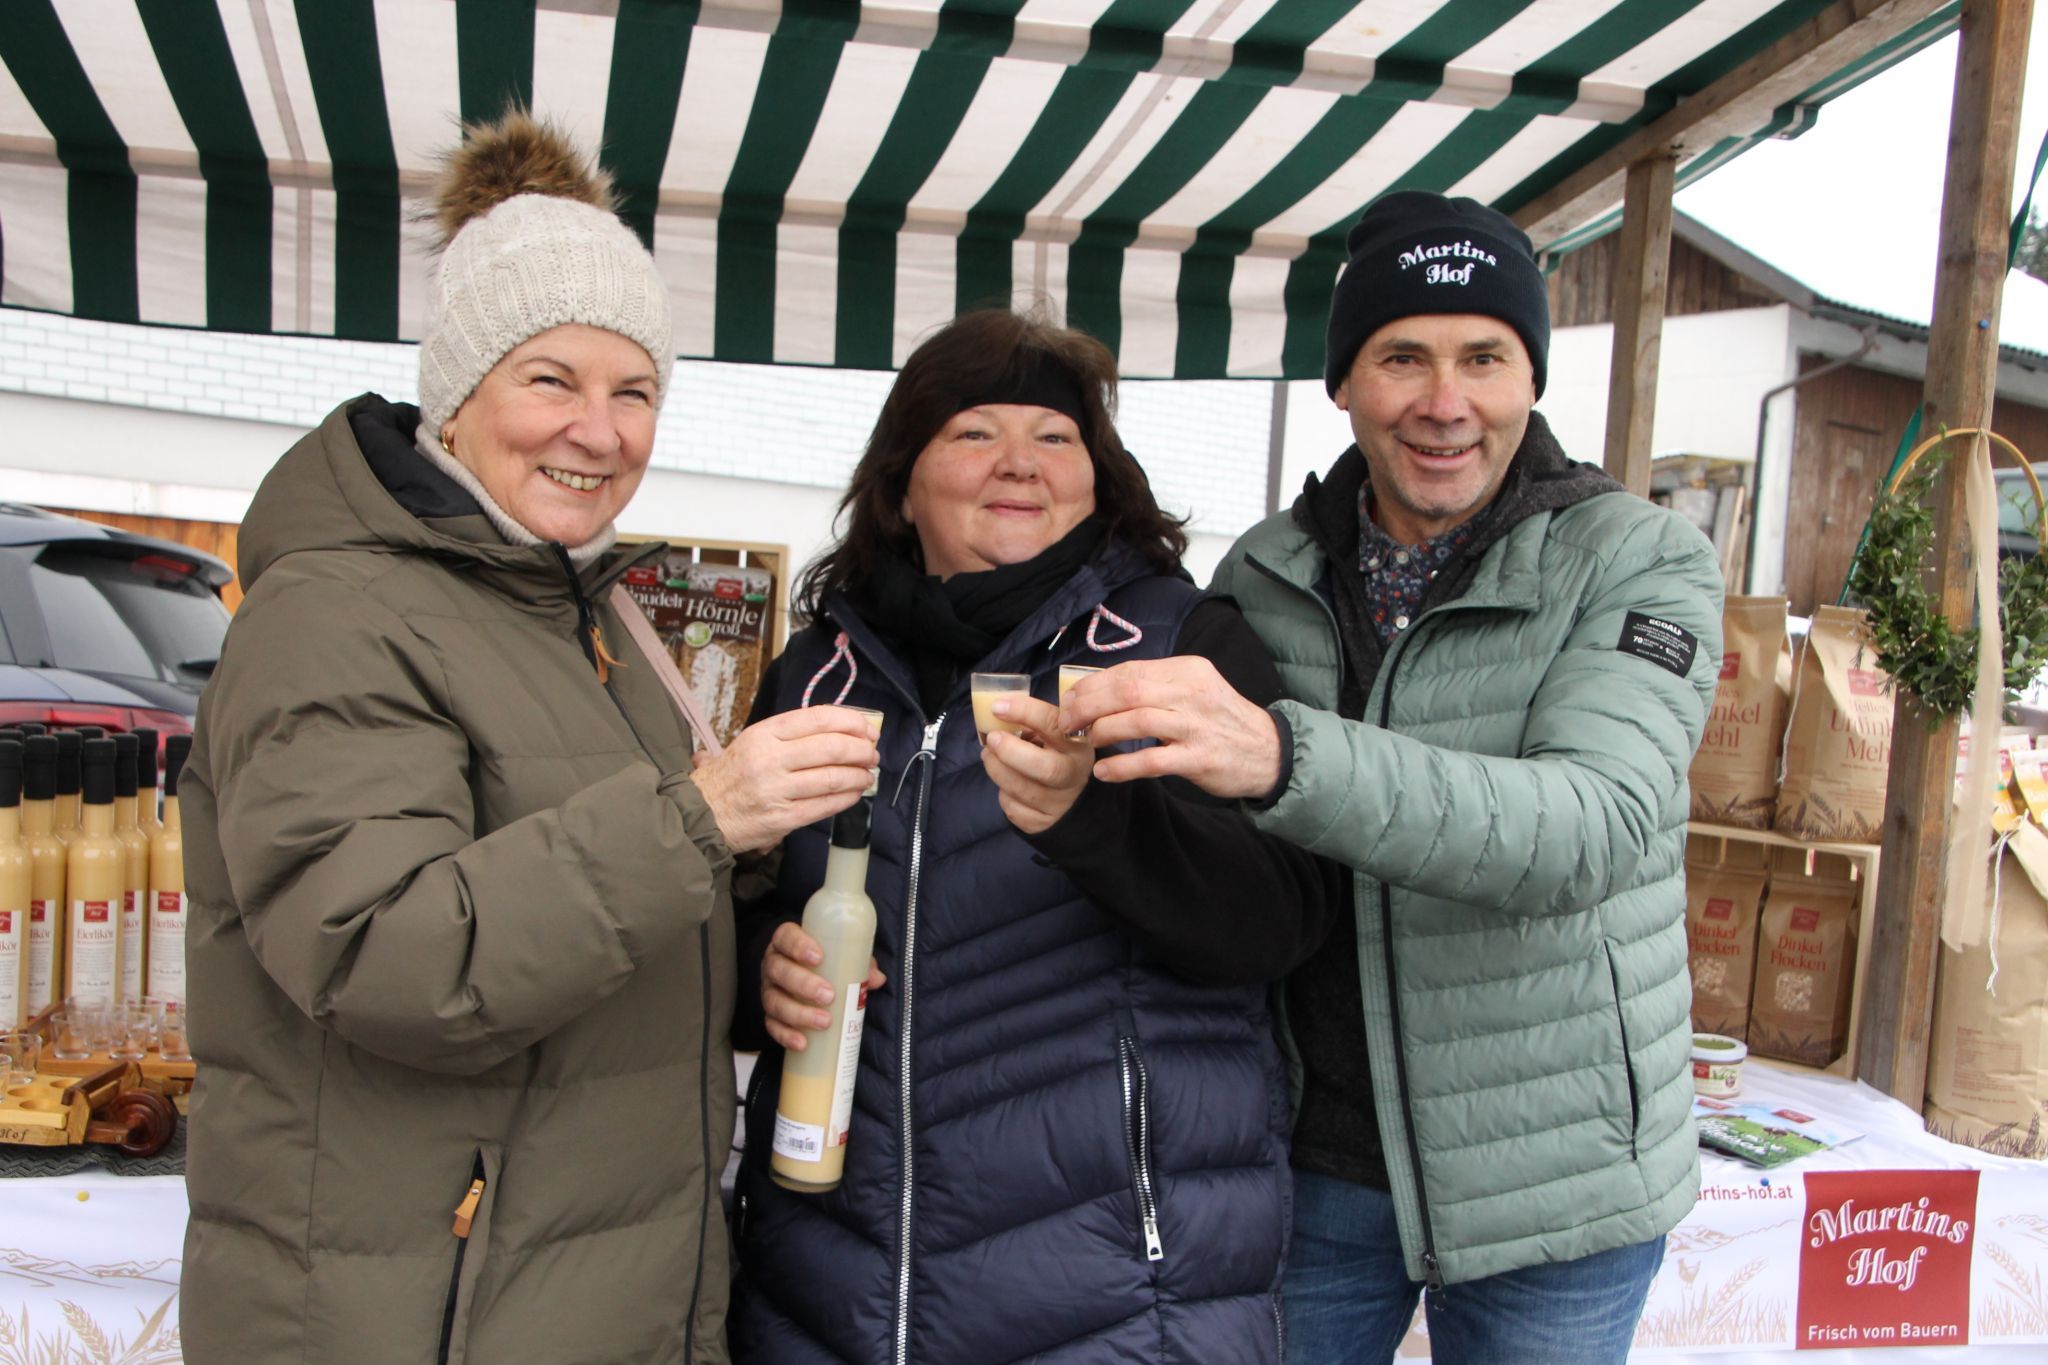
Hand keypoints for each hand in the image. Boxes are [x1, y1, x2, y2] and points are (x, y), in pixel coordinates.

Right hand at [689, 706, 878, 852]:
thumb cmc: (728, 777)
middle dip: (861, 750)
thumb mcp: (752, 743)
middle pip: (831, 747)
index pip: (818, 718)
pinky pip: (824, 806)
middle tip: (872, 754)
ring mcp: (776, 790)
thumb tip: (838, 730)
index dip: (851, 722)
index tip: (868, 729)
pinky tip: (854, 794)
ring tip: (867, 775)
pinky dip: (846, 799)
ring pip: (832, 778)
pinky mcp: (782, 819)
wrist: (699, 814)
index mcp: (764, 734)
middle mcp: (770, 759)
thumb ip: (790, 736)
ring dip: (859, 776)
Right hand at [761, 921, 886, 1051]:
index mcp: (787, 943)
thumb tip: (877, 979)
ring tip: (825, 1021)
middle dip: (804, 984)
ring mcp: (769, 991)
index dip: (798, 946)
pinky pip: (772, 1026)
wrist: (803, 980)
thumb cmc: (824, 963)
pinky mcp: (769, 1015)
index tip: (818, 957)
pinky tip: (802, 1043)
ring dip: (799, 1013)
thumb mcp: (840, 956)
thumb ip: (859, 962)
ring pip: (774, 1001)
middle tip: (829, 995)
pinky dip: (787, 1036)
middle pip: (779, 970)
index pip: (786, 937)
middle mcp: (773, 965)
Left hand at [979, 694, 1093, 835]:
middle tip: (992, 739)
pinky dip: (1003, 794)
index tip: (998, 706)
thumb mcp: (1055, 734)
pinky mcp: (1044, 823)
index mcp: (1076, 743)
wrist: (1074, 797)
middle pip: (1043, 767)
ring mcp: (1060, 802)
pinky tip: (1007, 783)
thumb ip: (1033, 722)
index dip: (1024, 712)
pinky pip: (1013, 809)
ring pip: (1021, 789)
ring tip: (989, 754)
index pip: (1052, 724)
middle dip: (1010, 751)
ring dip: (996, 769)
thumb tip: (998, 709)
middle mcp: (1073, 774)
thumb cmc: (1056, 754)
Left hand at [1058, 657, 1282, 800]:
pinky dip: (1122, 766)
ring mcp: (1197, 726)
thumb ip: (1155, 687)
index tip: (1070, 699)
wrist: (1269, 752)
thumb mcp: (1194, 690)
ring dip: (1102, 731)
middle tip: (1068, 721)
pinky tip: (1104, 772)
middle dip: (1088, 705)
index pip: (1129, 671)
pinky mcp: (1200, 758)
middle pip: (1127, 691)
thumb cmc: (1221, 720)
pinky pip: (1152, 761)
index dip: (1093, 685)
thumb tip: (1100, 691)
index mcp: (1187, 670)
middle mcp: (1192, 693)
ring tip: (1086, 741)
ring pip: (1136, 721)